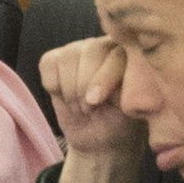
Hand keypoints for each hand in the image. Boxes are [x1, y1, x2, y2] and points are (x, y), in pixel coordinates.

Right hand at [38, 33, 142, 182]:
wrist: (99, 137)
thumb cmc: (121, 122)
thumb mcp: (132, 109)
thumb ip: (126, 88)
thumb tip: (105, 81)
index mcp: (135, 53)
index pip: (117, 54)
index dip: (102, 77)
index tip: (95, 101)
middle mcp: (109, 45)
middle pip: (90, 50)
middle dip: (84, 85)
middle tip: (89, 109)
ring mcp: (82, 49)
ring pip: (67, 57)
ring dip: (69, 89)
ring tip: (81, 107)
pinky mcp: (57, 58)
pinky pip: (48, 63)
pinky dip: (53, 85)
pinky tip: (66, 97)